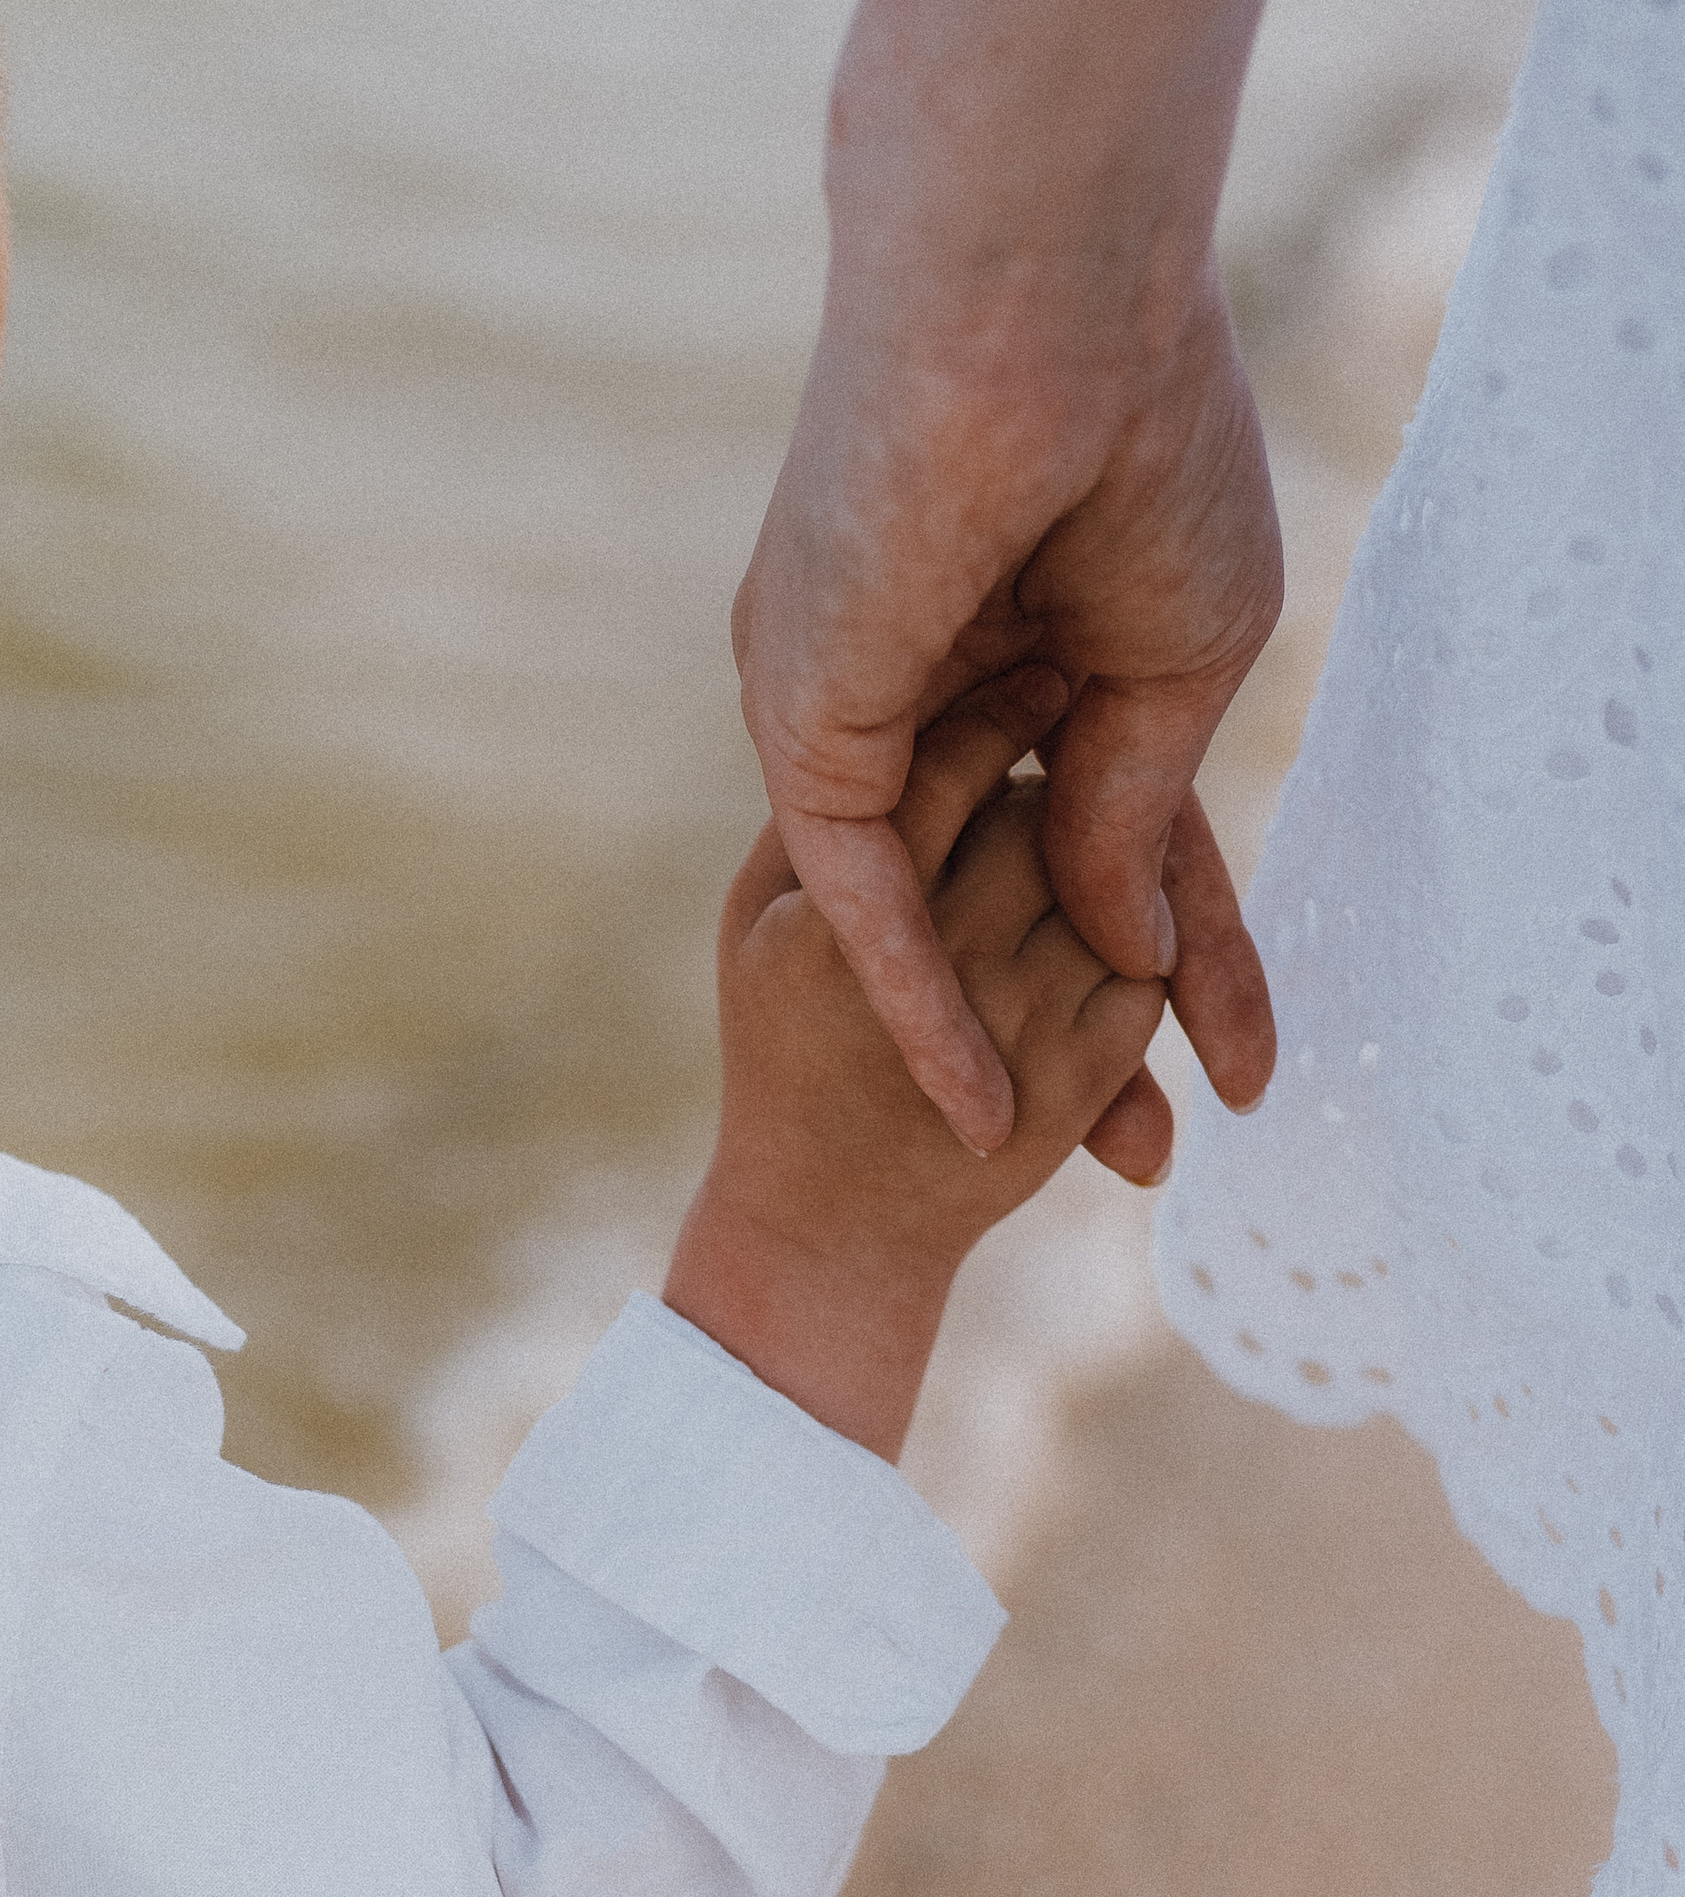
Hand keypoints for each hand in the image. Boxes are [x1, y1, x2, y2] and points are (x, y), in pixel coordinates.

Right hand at [665, 668, 1169, 1458]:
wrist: (833, 1228)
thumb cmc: (779, 1054)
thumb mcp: (754, 925)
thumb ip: (805, 816)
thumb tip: (872, 702)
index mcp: (835, 927)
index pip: (943, 781)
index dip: (997, 717)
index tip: (1034, 669)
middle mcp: (939, 973)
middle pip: (1038, 824)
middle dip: (1065, 774)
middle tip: (1083, 719)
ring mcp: (1020, 1029)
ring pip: (1105, 892)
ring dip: (1107, 853)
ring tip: (1091, 822)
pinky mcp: (1083, 1084)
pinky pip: (1143, 973)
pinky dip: (1137, 935)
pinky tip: (1104, 919)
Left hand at [733, 244, 1281, 1177]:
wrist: (1046, 302)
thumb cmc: (1138, 434)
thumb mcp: (1174, 659)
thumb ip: (1131, 813)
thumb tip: (1126, 960)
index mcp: (1010, 651)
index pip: (1085, 844)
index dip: (1159, 966)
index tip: (1225, 1072)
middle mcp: (917, 689)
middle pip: (1002, 906)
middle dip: (1078, 1042)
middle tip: (1152, 1160)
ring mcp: (851, 706)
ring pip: (939, 918)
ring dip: (1014, 1048)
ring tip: (1104, 1168)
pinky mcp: (805, 715)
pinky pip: (859, 894)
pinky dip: (917, 999)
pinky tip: (976, 1104)